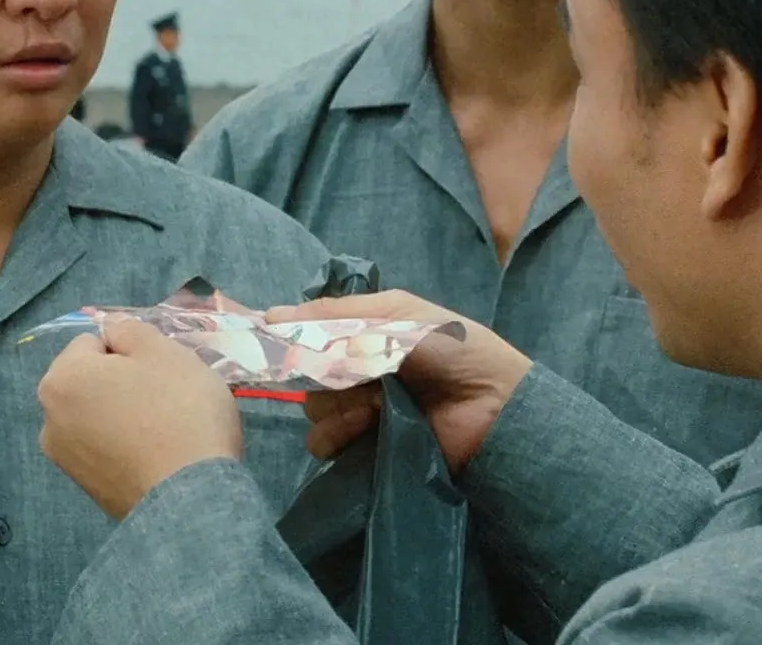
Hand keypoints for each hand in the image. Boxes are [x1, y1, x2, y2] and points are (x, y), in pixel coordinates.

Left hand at [38, 318, 242, 519]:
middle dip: (122, 382)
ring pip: (98, 415)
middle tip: (164, 398)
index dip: (130, 351)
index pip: (93, 343)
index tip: (159, 371)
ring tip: (163, 429)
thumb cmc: (178, 411)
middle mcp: (50, 419)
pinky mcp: (87, 489)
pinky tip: (155, 455)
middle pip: (91, 381)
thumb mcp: (163, 352)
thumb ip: (131, 330)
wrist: (192, 497)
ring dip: (122, 414)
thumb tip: (112, 330)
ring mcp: (65, 460)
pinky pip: (105, 448)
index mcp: (61, 379)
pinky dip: (124, 445)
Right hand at [267, 291, 531, 474]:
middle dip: (319, 373)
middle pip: (305, 369)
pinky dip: (336, 434)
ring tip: (369, 406)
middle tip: (348, 375)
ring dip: (333, 406)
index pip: (308, 327)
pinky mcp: (365, 443)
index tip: (265, 339)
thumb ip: (337, 317)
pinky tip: (364, 428)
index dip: (287, 333)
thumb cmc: (454, 350)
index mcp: (365, 328)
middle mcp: (357, 365)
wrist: (496, 407)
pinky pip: (323, 440)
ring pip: (312, 406)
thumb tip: (271, 317)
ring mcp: (360, 406)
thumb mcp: (398, 318)